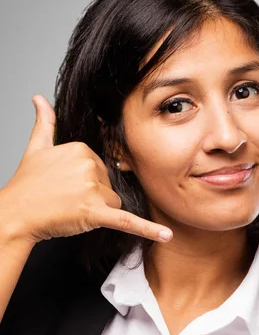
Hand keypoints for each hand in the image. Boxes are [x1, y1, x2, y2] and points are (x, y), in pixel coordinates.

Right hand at [0, 95, 172, 244]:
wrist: (14, 215)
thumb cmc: (27, 186)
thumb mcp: (36, 149)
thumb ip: (45, 123)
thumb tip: (39, 99)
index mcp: (82, 149)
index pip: (102, 169)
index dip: (88, 182)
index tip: (67, 185)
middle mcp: (89, 165)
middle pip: (109, 186)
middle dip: (93, 197)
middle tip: (66, 199)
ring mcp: (92, 189)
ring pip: (114, 203)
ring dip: (98, 211)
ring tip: (71, 210)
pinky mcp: (95, 212)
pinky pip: (127, 221)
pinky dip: (147, 230)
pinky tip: (166, 235)